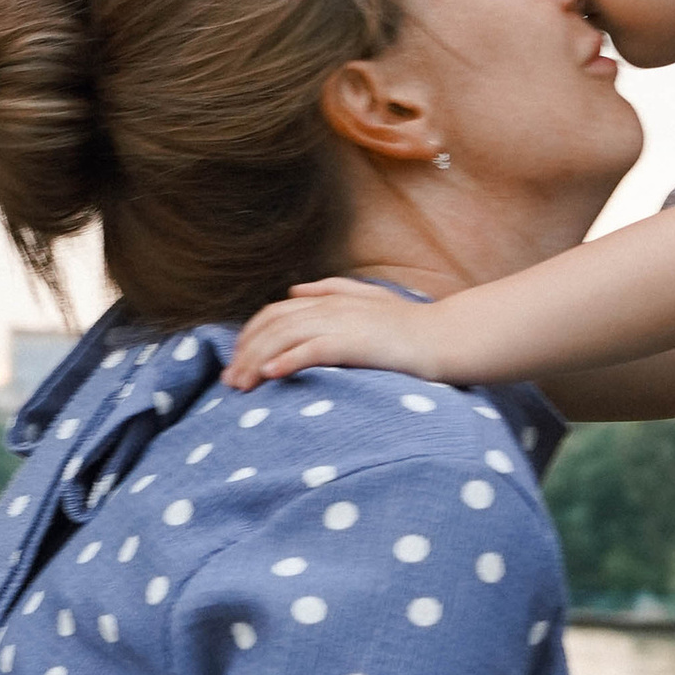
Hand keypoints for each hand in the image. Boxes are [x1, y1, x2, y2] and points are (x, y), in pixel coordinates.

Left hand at [225, 280, 441, 391]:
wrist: (444, 339)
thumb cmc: (409, 325)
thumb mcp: (368, 300)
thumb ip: (331, 290)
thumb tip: (295, 288)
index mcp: (328, 299)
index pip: (274, 312)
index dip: (250, 336)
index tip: (238, 362)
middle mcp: (329, 306)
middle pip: (272, 325)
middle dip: (245, 352)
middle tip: (230, 382)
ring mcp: (341, 322)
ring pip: (284, 337)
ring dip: (257, 361)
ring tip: (242, 386)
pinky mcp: (355, 342)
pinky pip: (312, 349)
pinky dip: (287, 361)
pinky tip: (270, 376)